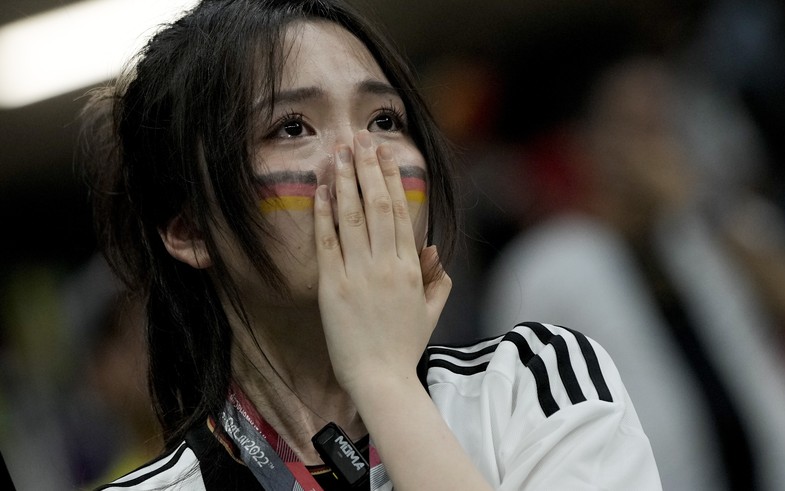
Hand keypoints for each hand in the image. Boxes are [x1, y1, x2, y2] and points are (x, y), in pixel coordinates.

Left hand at [314, 130, 451, 392]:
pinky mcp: (332, 286)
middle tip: (360, 138)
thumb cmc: (405, 346)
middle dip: (367, 168)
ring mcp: (357, 273)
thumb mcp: (431, 311)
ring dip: (345, 181)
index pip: (400, 212)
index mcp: (410, 267)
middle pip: (377, 205)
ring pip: (351, 217)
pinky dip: (323, 215)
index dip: (390, 178)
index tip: (384, 153)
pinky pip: (327, 243)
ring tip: (338, 153)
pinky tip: (321, 190)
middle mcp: (385, 264)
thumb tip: (433, 249)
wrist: (380, 378)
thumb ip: (438, 280)